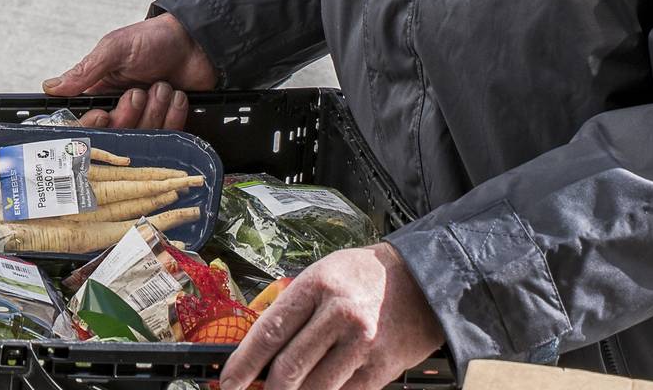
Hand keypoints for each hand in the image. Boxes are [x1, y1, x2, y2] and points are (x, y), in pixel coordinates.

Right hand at [44, 13, 219, 128]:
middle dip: (131, 114)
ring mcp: (148, 119)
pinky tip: (178, 96)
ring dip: (157, 110)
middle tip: (139, 92)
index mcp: (101, 93)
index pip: (88, 123)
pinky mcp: (171, 124)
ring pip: (144, 136)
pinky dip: (175, 116)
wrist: (195, 40)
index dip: (95, 125)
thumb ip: (85, 70)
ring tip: (163, 86)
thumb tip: (50, 86)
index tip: (105, 114)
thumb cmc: (154, 38)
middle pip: (117, 134)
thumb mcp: (114, 49)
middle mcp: (122, 110)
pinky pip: (169, 136)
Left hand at [220, 243, 443, 389]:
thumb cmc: (364, 276)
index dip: (243, 364)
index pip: (269, 332)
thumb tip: (257, 348)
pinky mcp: (381, 367)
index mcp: (317, 286)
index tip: (228, 383)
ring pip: (314, 389)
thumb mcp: (322, 273)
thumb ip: (290, 307)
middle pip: (288, 368)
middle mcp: (339, 314)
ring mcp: (362, 344)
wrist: (424, 279)